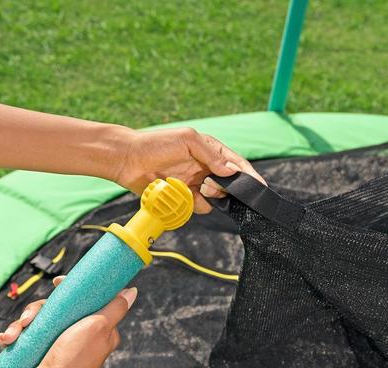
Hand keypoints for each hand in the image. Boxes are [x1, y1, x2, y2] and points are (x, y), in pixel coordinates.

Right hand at [0, 276, 137, 367]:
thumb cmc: (75, 360)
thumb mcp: (99, 327)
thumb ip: (114, 308)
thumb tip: (131, 291)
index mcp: (99, 328)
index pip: (86, 299)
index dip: (70, 289)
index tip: (57, 283)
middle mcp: (80, 335)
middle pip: (58, 307)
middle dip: (37, 310)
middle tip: (28, 319)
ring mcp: (60, 344)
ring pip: (39, 320)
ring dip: (21, 324)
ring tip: (13, 334)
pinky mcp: (43, 352)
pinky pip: (27, 335)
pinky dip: (14, 335)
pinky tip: (5, 339)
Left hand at [113, 127, 265, 213]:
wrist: (128, 160)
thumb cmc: (156, 144)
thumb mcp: (187, 140)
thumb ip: (211, 154)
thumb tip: (231, 170)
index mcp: (209, 150)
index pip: (236, 163)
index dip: (248, 175)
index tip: (259, 186)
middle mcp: (204, 167)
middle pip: (228, 184)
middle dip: (224, 187)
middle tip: (208, 185)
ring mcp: (194, 183)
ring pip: (214, 198)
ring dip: (207, 196)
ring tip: (193, 188)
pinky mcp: (183, 197)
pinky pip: (198, 207)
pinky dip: (193, 204)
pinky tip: (183, 196)